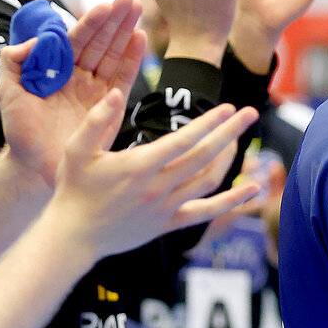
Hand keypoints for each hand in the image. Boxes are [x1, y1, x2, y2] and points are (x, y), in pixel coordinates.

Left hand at [0, 0, 146, 190]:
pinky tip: (140, 39)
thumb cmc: (20, 131)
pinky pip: (123, 78)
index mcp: (56, 69)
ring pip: (114, 55)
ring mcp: (96, 91)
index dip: (90, 23)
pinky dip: (133, 59)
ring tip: (137, 9)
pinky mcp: (110, 107)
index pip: (76, 39)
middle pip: (100, 42)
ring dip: (126, 32)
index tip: (103, 5)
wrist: (35, 167)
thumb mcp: (8, 90)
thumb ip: (13, 61)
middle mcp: (79, 76)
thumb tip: (35, 40)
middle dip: (114, 20)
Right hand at [47, 91, 261, 260]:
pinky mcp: (169, 223)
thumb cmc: (74, 189)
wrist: (73, 235)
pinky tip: (254, 189)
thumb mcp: (76, 149)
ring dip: (229, 158)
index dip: (209, 123)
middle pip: (204, 157)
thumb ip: (97, 119)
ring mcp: (166, 207)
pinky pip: (207, 212)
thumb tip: (118, 92)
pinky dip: (233, 201)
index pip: (184, 140)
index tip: (228, 107)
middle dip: (230, 133)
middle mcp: (157, 187)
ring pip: (209, 181)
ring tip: (238, 138)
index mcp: (139, 165)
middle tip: (250, 113)